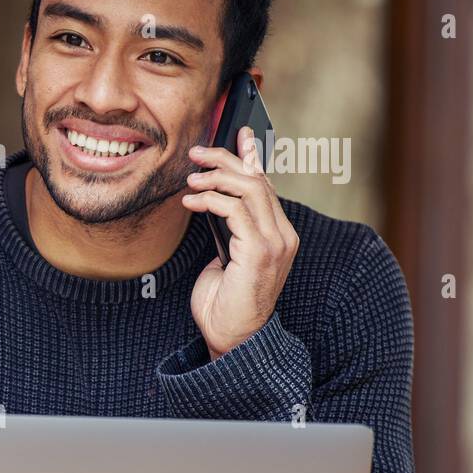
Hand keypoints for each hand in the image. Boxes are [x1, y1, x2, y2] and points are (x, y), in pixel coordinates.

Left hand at [181, 125, 298, 360]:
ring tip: (190, 179)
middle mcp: (282, 236)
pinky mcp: (260, 252)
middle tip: (196, 153)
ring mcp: (275, 243)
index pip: (266, 186)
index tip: (239, 134)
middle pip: (257, 181)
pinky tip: (191, 202)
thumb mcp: (224, 256)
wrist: (231, 338)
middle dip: (226, 160)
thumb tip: (211, 200)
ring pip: (249, 190)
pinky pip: (236, 210)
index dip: (253, 157)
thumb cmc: (224, 302)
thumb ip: (228, 230)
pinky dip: (211, 200)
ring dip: (215, 178)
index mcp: (277, 235)